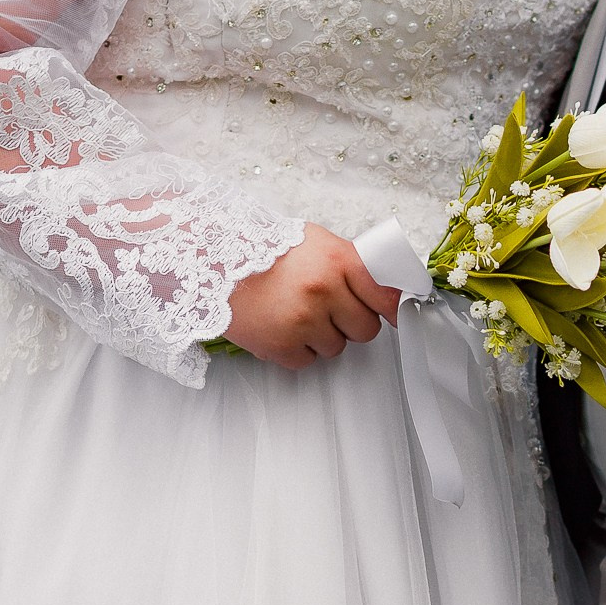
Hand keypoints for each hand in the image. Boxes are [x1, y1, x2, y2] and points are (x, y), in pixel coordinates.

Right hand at [223, 224, 398, 370]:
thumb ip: (351, 265)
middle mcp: (324, 290)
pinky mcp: (280, 345)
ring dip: (321, 336)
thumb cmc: (263, 249)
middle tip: (326, 308)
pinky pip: (306, 361)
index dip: (392, 310)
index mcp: (339, 260)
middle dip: (350, 323)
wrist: (210, 257)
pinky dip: (295, 350)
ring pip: (336, 348)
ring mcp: (303, 320)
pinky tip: (279, 326)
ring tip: (294, 312)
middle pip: (366, 329)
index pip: (386, 296)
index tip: (395, 317)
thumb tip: (387, 291)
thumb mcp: (316, 243)